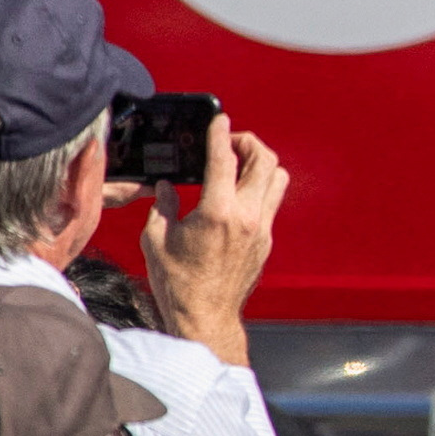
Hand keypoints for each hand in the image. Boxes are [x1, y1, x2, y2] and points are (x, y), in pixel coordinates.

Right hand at [137, 116, 285, 368]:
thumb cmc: (177, 282)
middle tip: (229, 142)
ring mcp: (262, 228)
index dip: (221, 134)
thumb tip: (166, 186)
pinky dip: (260, 187)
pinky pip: (272, 202)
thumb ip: (162, 205)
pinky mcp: (266, 240)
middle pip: (265, 161)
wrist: (205, 316)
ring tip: (238, 163)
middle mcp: (247, 216)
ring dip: (261, 163)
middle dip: (248, 143)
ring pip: (278, 179)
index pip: (225, 160)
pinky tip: (239, 192)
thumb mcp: (157, 239)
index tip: (219, 119)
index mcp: (217, 212)